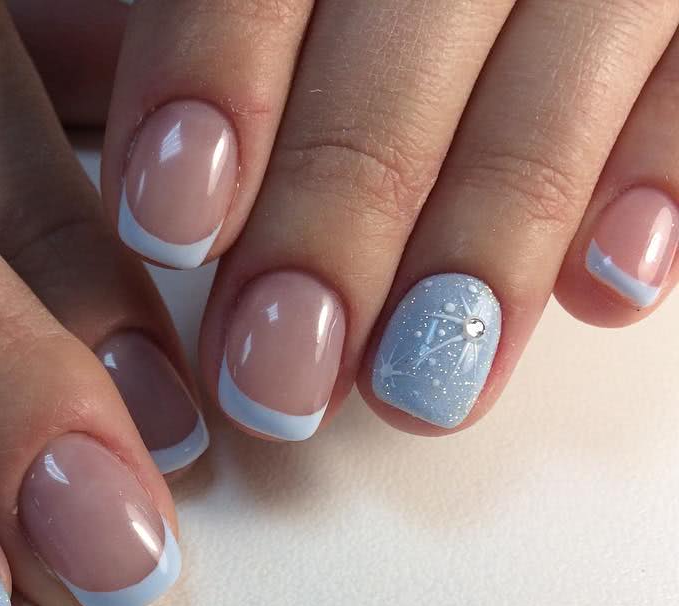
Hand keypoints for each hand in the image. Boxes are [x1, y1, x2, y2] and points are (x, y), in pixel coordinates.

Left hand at [96, 0, 678, 436]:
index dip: (213, 84)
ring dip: (482, 248)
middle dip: (332, 225)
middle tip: (276, 378)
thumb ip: (218, 45)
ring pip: (555, 82)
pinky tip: (606, 294)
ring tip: (419, 390)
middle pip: (402, 43)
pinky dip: (659, 182)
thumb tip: (154, 203)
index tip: (170, 226)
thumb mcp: (285, 1)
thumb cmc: (358, 1)